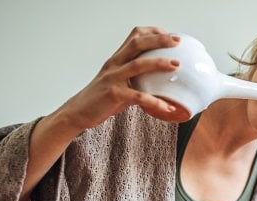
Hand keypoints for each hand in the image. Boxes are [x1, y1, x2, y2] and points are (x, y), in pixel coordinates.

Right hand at [56, 26, 186, 130]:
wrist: (79, 112)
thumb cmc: (103, 98)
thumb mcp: (119, 82)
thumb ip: (136, 77)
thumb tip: (160, 79)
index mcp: (117, 59)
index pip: (134, 37)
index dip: (153, 32)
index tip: (170, 35)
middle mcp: (114, 65)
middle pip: (137, 44)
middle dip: (158, 40)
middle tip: (177, 41)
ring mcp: (113, 78)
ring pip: (137, 65)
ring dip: (159, 63)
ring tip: (176, 65)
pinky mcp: (113, 95)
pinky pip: (138, 96)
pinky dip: (155, 101)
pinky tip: (168, 106)